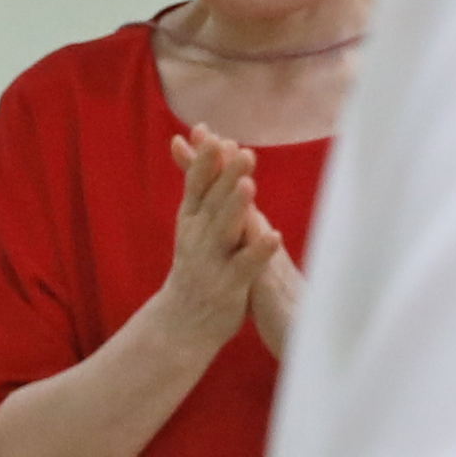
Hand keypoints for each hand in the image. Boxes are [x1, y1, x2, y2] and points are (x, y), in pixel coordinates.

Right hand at [154, 127, 282, 338]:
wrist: (182, 321)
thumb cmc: (196, 264)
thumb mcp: (193, 221)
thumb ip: (201, 181)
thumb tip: (195, 134)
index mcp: (191, 219)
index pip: (196, 184)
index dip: (205, 161)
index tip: (212, 135)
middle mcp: (197, 237)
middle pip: (213, 201)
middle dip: (226, 176)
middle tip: (242, 152)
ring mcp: (211, 262)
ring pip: (225, 231)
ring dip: (236, 207)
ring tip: (248, 186)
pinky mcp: (228, 286)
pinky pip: (245, 266)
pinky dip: (258, 251)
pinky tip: (274, 236)